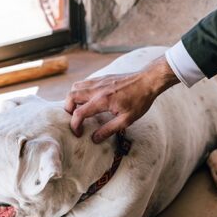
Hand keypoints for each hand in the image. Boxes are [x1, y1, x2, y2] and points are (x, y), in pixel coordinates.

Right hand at [64, 56, 179, 142]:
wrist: (148, 80)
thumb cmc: (140, 100)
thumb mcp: (127, 120)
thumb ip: (109, 129)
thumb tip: (94, 138)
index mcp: (102, 100)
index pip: (79, 113)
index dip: (75, 125)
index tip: (79, 133)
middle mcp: (97, 89)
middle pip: (71, 96)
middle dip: (68, 109)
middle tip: (75, 119)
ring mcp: (99, 81)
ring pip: (75, 87)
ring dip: (73, 99)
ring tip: (80, 109)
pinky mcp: (102, 77)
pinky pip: (84, 82)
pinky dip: (80, 91)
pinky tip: (89, 100)